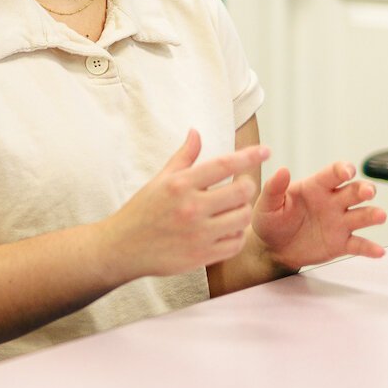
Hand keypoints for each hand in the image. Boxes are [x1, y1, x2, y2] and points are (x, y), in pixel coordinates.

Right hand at [104, 130, 269, 278]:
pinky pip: (236, 243)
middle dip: (246, 186)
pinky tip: (227, 230)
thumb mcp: (159, 180)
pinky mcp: (201, 255)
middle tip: (239, 188)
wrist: (122, 248)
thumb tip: (196, 132)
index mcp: (179, 185)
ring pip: (243, 218)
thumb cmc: (142, 211)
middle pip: (241, 191)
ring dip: (243, 211)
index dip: (249, 156)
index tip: (265, 150)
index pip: (224, 165)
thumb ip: (183, 157)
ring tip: (233, 209)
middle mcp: (190, 207)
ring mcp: (197, 234)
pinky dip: (237, 235)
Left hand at [252, 161, 387, 270]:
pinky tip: (379, 251)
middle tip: (367, 192)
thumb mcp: (267, 204)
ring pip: (363, 215)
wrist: (271, 248)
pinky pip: (360, 245)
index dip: (343, 169)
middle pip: (355, 191)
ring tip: (380, 216)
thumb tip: (282, 170)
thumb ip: (274, 188)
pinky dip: (370, 248)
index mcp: (315, 187)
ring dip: (373, 214)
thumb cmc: (270, 220)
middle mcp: (333, 202)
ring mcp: (340, 223)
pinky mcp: (342, 243)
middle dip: (365, 189)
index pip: (334, 173)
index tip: (347, 172)